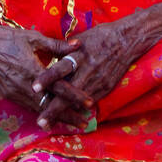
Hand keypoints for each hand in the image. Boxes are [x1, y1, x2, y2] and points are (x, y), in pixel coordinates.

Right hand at [0, 25, 93, 126]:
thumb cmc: (10, 39)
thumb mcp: (34, 38)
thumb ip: (57, 45)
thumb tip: (78, 45)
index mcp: (33, 70)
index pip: (59, 88)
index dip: (75, 97)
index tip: (90, 104)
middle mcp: (25, 86)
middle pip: (51, 105)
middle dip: (68, 115)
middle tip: (85, 123)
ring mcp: (16, 92)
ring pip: (40, 110)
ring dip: (56, 117)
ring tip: (73, 124)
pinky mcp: (10, 95)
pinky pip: (29, 107)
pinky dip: (42, 113)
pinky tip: (52, 118)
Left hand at [31, 16, 146, 131]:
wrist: (127, 39)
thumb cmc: (100, 35)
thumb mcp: (80, 38)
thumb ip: (64, 51)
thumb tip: (47, 59)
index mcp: (79, 55)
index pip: (60, 68)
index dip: (47, 78)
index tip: (33, 88)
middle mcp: (88, 70)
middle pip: (68, 93)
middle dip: (53, 108)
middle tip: (40, 122)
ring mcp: (98, 81)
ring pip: (78, 102)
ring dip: (64, 115)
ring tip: (49, 125)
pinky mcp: (106, 88)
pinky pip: (90, 102)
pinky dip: (78, 111)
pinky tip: (68, 120)